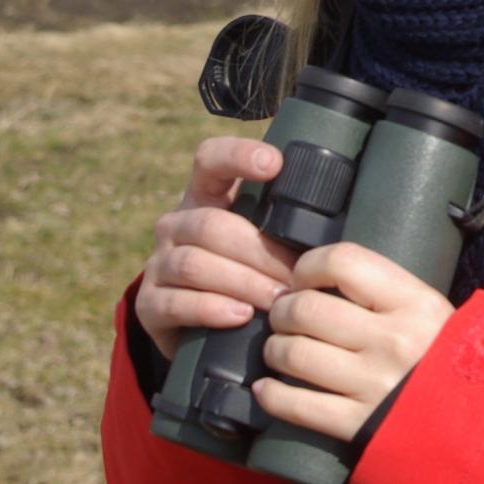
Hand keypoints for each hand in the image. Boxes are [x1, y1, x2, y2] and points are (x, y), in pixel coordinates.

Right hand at [132, 135, 299, 359]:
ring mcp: (159, 263)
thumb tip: (335, 226)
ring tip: (277, 301)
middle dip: (259, 252)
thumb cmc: (246, 274)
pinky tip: (241, 317)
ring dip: (242, 283)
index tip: (275, 164)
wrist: (201, 327)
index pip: (210, 159)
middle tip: (296, 277)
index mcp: (205, 196)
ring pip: (194, 263)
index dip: (238, 156)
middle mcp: (177, 224)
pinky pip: (175, 303)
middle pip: (211, 225)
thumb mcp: (262, 243)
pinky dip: (211, 309)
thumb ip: (284, 226)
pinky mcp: (149, 305)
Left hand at [252, 244, 453, 442]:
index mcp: (414, 302)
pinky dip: (271, 396)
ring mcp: (373, 384)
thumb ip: (385, 292)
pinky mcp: (358, 425)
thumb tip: (318, 280)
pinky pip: (296, 406)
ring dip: (274, 349)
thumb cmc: (449, 361)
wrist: (480, 427)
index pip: (343, 262)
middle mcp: (391, 340)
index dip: (308, 266)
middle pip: (306, 309)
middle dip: (282, 311)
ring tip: (279, 350)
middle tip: (283, 317)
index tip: (301, 279)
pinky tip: (266, 390)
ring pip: (294, 354)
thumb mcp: (432, 313)